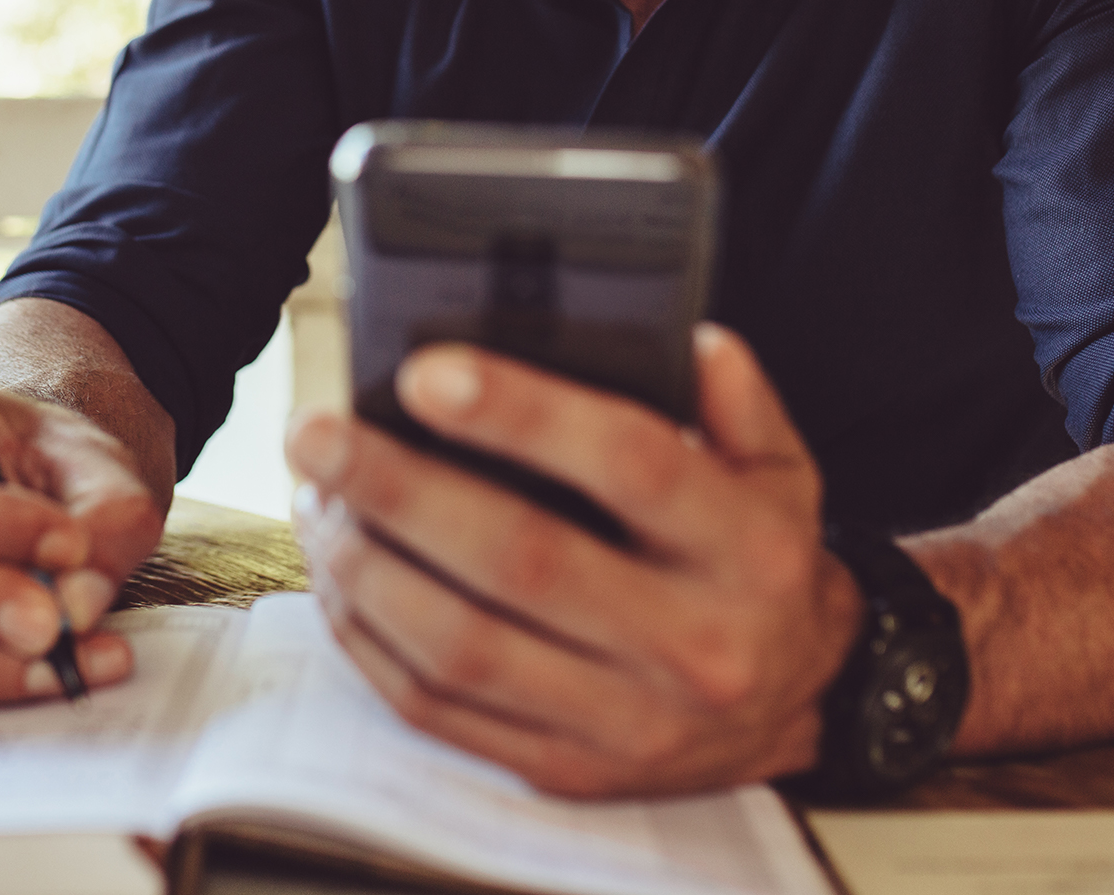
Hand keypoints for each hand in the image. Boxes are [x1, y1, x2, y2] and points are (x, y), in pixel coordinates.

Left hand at [284, 324, 859, 796]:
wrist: (797, 704)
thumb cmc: (760, 561)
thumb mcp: (782, 470)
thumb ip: (739, 402)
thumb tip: (692, 342)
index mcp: (746, 551)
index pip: (631, 466)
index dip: (523, 416)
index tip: (425, 372)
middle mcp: (691, 644)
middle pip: (521, 561)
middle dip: (400, 490)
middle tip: (318, 433)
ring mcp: (623, 721)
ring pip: (463, 648)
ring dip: (367, 569)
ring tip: (315, 498)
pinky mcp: (564, 770)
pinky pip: (438, 710)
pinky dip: (370, 640)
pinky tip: (337, 575)